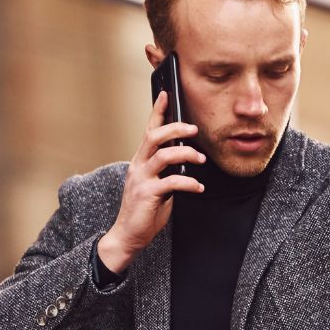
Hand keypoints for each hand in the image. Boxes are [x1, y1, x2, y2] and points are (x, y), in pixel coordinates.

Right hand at [97, 91, 205, 273]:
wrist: (128, 235)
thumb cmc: (144, 210)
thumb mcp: (156, 184)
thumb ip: (166, 170)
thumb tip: (186, 157)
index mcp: (140, 161)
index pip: (148, 130)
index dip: (157, 111)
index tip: (167, 94)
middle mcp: (138, 166)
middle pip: (154, 136)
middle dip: (175, 128)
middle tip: (194, 128)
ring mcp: (141, 179)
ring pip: (163, 155)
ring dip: (186, 154)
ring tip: (201, 159)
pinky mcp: (147, 194)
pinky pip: (171, 182)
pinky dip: (189, 183)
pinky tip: (198, 187)